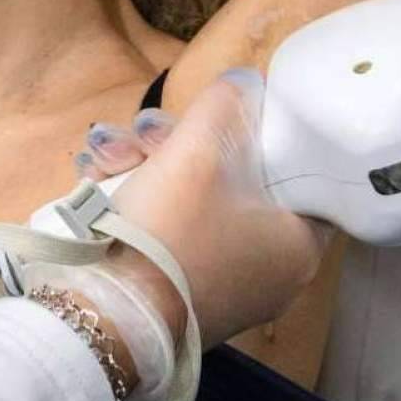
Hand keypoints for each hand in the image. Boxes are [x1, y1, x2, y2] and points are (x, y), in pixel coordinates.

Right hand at [84, 71, 329, 348]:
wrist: (106, 317)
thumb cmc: (168, 232)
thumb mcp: (196, 151)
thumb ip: (224, 106)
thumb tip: (245, 83)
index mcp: (299, 244)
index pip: (302, 174)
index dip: (260, 136)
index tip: (219, 120)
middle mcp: (274, 275)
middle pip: (236, 186)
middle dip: (179, 147)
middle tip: (142, 135)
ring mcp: (227, 291)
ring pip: (194, 208)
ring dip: (147, 170)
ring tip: (104, 155)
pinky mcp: (183, 300)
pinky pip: (173, 239)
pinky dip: (142, 208)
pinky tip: (98, 184)